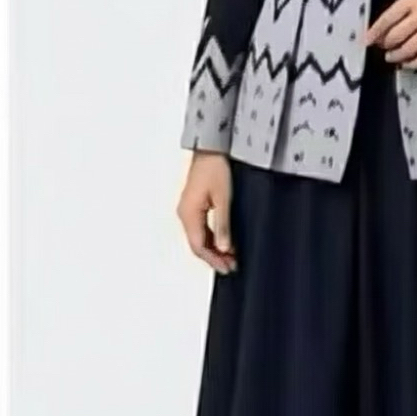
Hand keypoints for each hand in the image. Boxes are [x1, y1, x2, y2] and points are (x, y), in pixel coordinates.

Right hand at [176, 151, 237, 273]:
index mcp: (188, 214)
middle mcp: (184, 214)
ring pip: (199, 237)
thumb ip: (223, 224)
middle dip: (214, 257)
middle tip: (232, 266)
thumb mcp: (223, 197)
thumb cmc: (216, 168)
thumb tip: (225, 248)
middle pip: (197, 244)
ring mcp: (188, 209)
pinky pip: (200, 227)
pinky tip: (224, 241)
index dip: (213, 260)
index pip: (198, 246)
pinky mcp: (194, 204)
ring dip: (214, 248)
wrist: (210, 147)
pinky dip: (212, 237)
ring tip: (230, 257)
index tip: (228, 268)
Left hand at [364, 0, 416, 69]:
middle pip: (395, 36)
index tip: (366, 41)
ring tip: (392, 57)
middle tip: (382, 47)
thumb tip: (390, 21)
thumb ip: (406, 3)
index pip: (387, 18)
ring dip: (396, 56)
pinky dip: (414, 63)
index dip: (374, 32)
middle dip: (385, 44)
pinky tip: (409, 64)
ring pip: (408, 49)